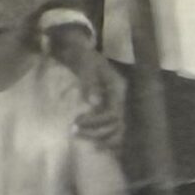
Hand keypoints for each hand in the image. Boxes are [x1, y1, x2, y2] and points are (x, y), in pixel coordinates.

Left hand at [50, 26, 125, 147]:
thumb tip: (94, 103)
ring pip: (115, 129)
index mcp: (117, 87)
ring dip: (98, 136)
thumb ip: (90, 83)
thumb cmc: (82, 56)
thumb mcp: (85, 65)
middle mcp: (120, 98)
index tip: (76, 123)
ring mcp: (115, 103)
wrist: (79, 50)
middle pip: (115, 124)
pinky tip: (92, 144)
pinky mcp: (108, 107)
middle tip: (73, 132)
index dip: (96, 122)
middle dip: (96, 132)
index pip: (113, 113)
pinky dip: (102, 137)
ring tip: (79, 137)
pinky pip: (111, 128)